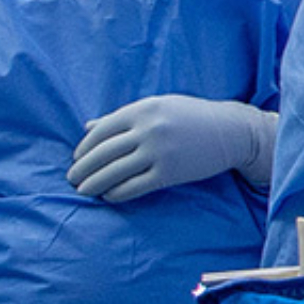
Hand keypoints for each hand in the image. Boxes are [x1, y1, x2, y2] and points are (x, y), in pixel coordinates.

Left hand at [67, 95, 277, 203]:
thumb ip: (123, 117)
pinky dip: (117, 193)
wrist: (232, 131)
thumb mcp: (158, 107)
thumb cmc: (192, 117)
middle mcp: (149, 129)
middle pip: (103, 153)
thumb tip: (88, 128)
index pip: (101, 131)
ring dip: (94, 184)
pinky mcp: (170, 173)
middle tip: (72, 179)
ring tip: (83, 191)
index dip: (84, 148)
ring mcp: (159, 152)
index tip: (76, 159)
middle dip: (83, 168)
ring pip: (114, 172)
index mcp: (143, 109)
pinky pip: (134, 187)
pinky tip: (109, 196)